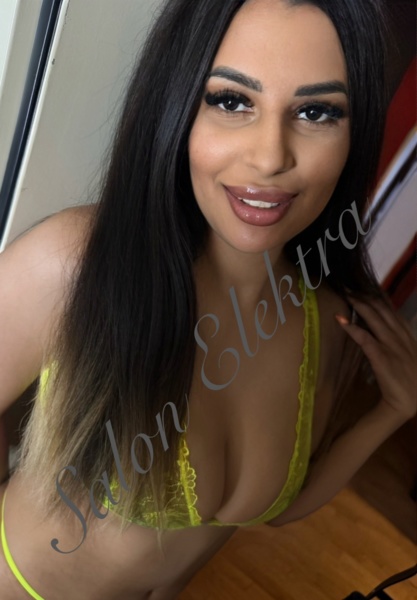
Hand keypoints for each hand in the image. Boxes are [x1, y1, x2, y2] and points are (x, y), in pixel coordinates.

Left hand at [335, 294, 416, 420]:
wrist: (408, 402)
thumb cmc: (407, 380)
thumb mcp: (407, 355)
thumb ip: (397, 340)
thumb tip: (382, 328)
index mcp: (406, 335)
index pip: (392, 309)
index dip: (379, 295)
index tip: (367, 284)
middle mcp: (399, 336)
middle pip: (381, 309)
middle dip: (365, 294)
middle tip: (349, 284)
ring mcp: (391, 345)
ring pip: (374, 318)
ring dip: (358, 304)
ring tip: (346, 293)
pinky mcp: (381, 356)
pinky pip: (365, 338)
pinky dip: (352, 327)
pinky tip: (340, 320)